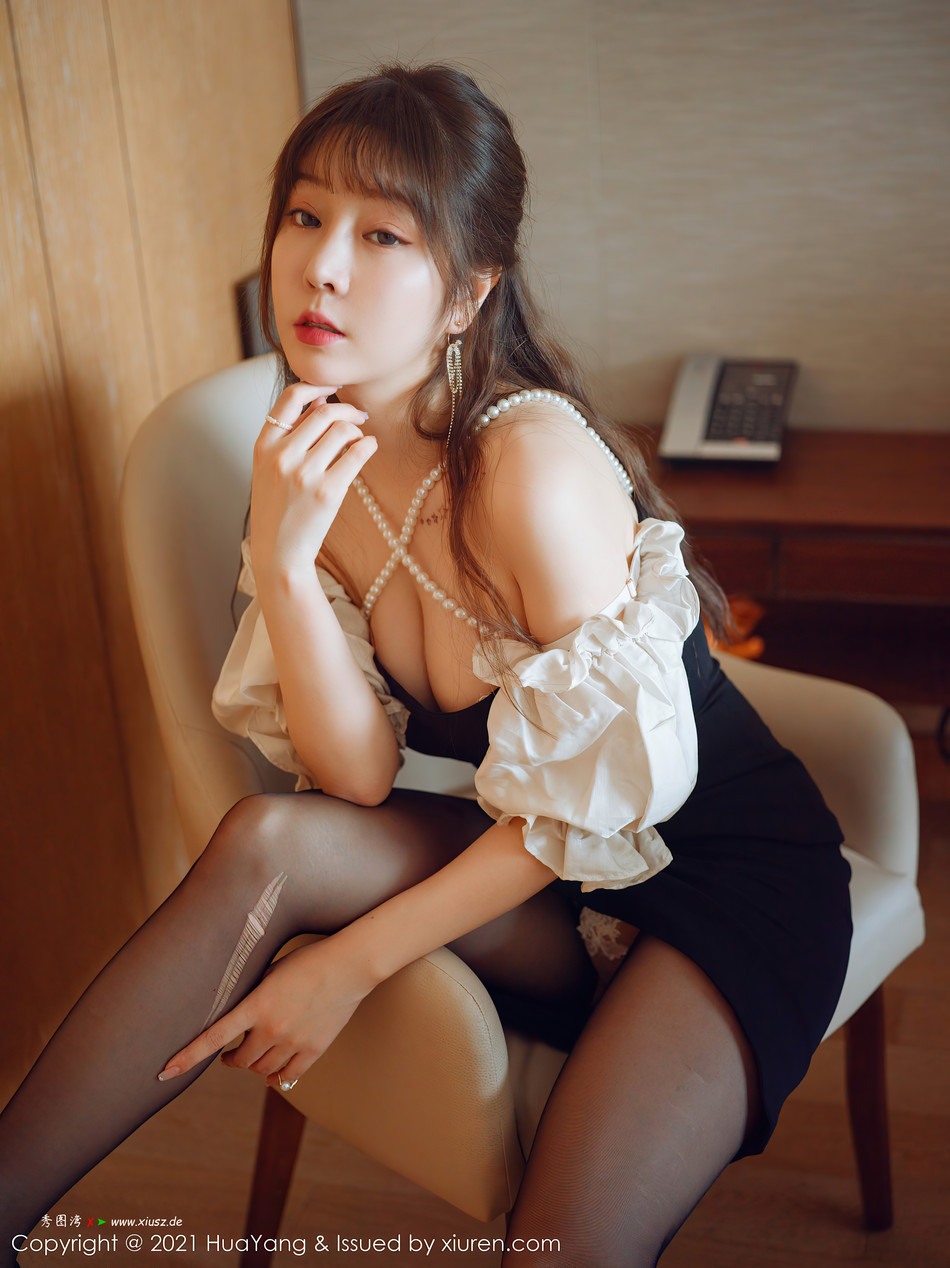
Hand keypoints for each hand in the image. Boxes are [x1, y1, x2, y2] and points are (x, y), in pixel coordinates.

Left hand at [157, 936, 372, 1089]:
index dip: (187, 1057)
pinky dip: (276, 1078)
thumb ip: (252, 995)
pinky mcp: (314, 1049)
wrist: (349, 965)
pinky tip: (271, 1076)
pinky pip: (288, 1076)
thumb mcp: (271, 971)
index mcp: (256, 1006)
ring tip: (252, 1058)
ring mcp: (294, 1042)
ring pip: (262, 1071)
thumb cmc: (308, 959)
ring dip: (253, 1067)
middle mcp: (272, 1029)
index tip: (165, 1073)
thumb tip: (233, 1012)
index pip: (213, 1038)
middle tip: (229, 1055)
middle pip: (241, 1061)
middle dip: (231, 1060)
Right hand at [250, 381, 376, 582]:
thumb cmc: (277, 508)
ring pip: (343, 430)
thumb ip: (291, 434)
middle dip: (347, 410)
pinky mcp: (327, 491)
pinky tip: (369, 448)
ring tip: (359, 440)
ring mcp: (304, 473)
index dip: (317, 385)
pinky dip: (368, 445)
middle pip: (324, 412)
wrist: (279, 552)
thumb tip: (321, 398)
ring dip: (358, 429)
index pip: (291, 397)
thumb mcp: (270, 468)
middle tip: (359, 416)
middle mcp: (282, 455)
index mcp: (263, 445)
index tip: (334, 387)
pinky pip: (357, 453)